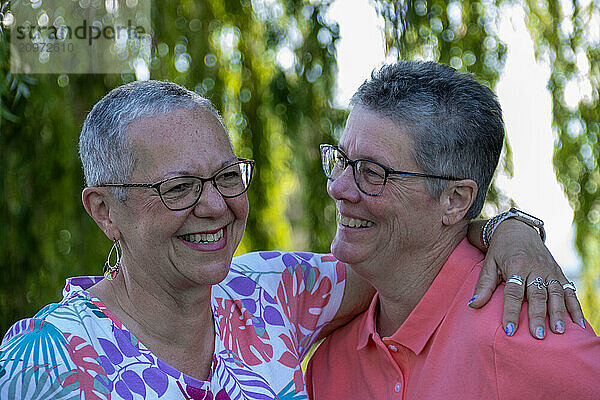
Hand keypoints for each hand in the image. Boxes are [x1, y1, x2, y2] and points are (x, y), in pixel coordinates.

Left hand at [468, 219, 584, 338]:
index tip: (509, 330)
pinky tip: (578, 324)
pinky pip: (569, 290)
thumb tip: (473, 305)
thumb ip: (484, 285)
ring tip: (558, 331)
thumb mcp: (489, 263)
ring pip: (556, 293)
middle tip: (537, 335)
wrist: (518, 229)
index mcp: (515, 265)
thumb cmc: (500, 250)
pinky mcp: (559, 272)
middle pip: (537, 294)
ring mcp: (549, 270)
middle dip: (538, 316)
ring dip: (558, 313)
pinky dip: (575, 307)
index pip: (513, 292)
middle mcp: (535, 267)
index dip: (511, 311)